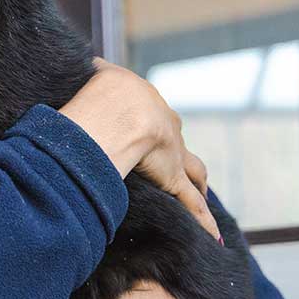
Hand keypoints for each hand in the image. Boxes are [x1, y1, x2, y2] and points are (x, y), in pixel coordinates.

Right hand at [59, 59, 219, 239]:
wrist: (121, 108)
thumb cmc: (104, 90)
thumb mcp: (96, 74)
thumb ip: (93, 70)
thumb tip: (85, 62)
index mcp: (146, 104)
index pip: (151, 115)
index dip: (147, 122)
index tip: (143, 129)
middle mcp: (166, 129)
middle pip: (176, 142)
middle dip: (174, 151)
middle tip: (169, 160)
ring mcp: (172, 156)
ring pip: (193, 171)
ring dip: (197, 182)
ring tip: (201, 192)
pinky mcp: (173, 180)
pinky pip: (192, 204)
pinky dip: (203, 221)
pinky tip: (214, 236)